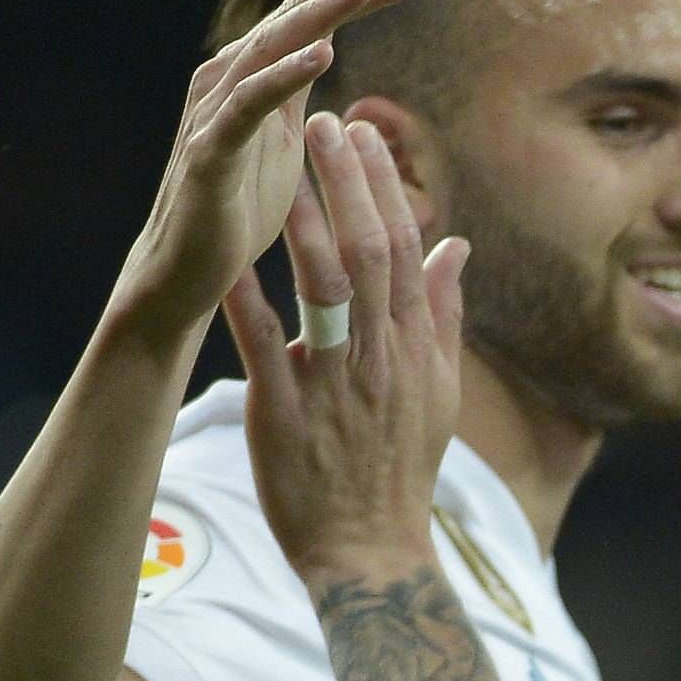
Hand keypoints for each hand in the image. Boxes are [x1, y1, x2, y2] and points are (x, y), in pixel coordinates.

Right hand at [108, 0, 431, 348]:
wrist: (186, 272)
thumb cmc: (237, 207)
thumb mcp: (283, 140)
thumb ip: (298, 89)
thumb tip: (324, 42)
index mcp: (256, 74)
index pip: (317, 19)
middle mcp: (230, 76)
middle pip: (298, 16)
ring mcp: (215, 109)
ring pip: (273, 46)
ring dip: (321, 11)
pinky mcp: (208, 148)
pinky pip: (251, 104)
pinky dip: (285, 74)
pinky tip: (325, 53)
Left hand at [231, 112, 469, 591]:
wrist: (370, 556)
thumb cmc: (400, 474)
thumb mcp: (438, 395)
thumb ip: (442, 316)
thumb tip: (455, 247)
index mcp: (413, 351)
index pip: (403, 252)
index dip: (385, 190)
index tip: (365, 136)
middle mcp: (379, 359)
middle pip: (368, 255)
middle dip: (348, 185)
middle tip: (326, 124)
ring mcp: (332, 385)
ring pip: (322, 289)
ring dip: (304, 219)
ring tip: (283, 164)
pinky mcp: (283, 414)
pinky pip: (262, 345)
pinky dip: (245, 297)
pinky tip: (225, 252)